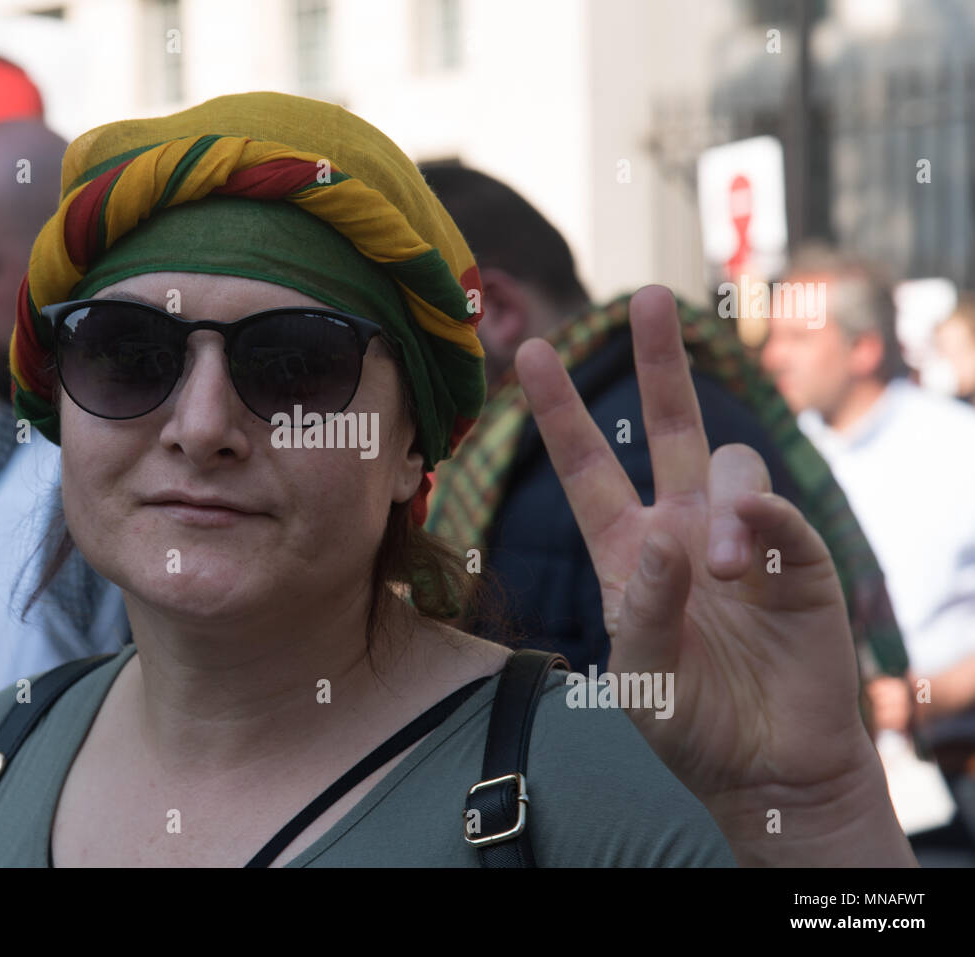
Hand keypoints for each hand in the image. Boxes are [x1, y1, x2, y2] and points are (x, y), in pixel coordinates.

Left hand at [515, 285, 914, 865]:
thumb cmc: (689, 723)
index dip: (562, 411)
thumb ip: (641, 610)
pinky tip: (747, 553)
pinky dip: (761, 519)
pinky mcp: (797, 560)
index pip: (589, 468)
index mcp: (628, 550)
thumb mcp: (639, 676)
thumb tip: (667, 539)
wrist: (765, 769)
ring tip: (717, 570)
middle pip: (671, 425)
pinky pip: (777, 512)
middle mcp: (682, 529)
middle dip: (658, 360)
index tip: (535, 351)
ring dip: (720, 503)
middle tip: (648, 295)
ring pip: (729, 464)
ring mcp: (740, 538)